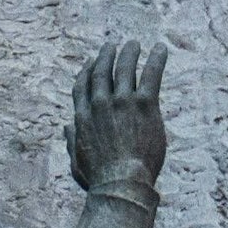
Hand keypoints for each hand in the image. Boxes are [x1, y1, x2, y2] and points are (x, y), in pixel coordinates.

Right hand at [66, 39, 167, 189]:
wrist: (121, 184)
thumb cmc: (100, 181)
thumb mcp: (77, 164)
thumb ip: (72, 143)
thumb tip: (67, 128)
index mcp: (82, 118)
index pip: (82, 87)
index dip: (86, 71)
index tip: (91, 62)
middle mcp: (100, 105)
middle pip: (101, 72)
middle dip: (106, 56)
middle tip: (112, 45)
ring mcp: (122, 103)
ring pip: (124, 69)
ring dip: (129, 53)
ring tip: (133, 44)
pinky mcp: (144, 105)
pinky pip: (151, 75)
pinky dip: (156, 60)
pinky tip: (160, 49)